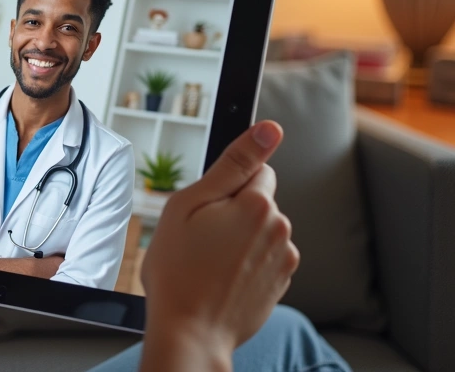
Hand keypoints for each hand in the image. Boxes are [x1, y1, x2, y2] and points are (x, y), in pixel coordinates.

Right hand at [140, 121, 298, 367]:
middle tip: (200, 237)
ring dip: (240, 239)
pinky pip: (264, 258)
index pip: (255, 170)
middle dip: (233, 212)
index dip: (225, 187)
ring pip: (261, 231)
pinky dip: (246, 264)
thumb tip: (269, 129)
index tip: (207, 208)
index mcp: (257, 204)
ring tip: (208, 262)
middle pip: (258, 202)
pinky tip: (221, 278)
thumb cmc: (178, 272)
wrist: (189, 332)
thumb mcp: (189, 205)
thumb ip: (232, 164)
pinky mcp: (281, 283)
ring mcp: (284, 259)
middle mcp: (280, 228)